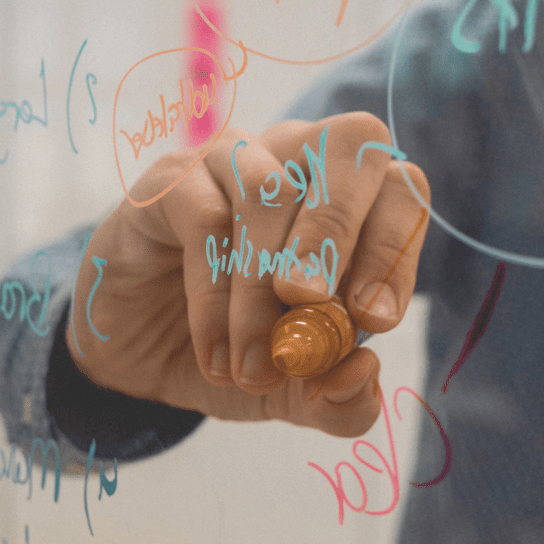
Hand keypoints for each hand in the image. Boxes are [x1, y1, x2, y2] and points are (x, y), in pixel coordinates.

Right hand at [71, 111, 429, 437]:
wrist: (141, 355)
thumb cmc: (238, 350)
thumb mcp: (296, 391)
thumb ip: (340, 399)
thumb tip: (363, 372)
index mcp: (353, 198)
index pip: (402, 189)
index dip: (396, 249)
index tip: (373, 322)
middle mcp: (301, 159)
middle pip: (350, 144)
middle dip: (338, 233)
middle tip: (312, 307)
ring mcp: (235, 159)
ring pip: (270, 191)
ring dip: (264, 287)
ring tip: (254, 366)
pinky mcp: (173, 180)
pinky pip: (205, 217)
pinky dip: (215, 294)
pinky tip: (215, 353)